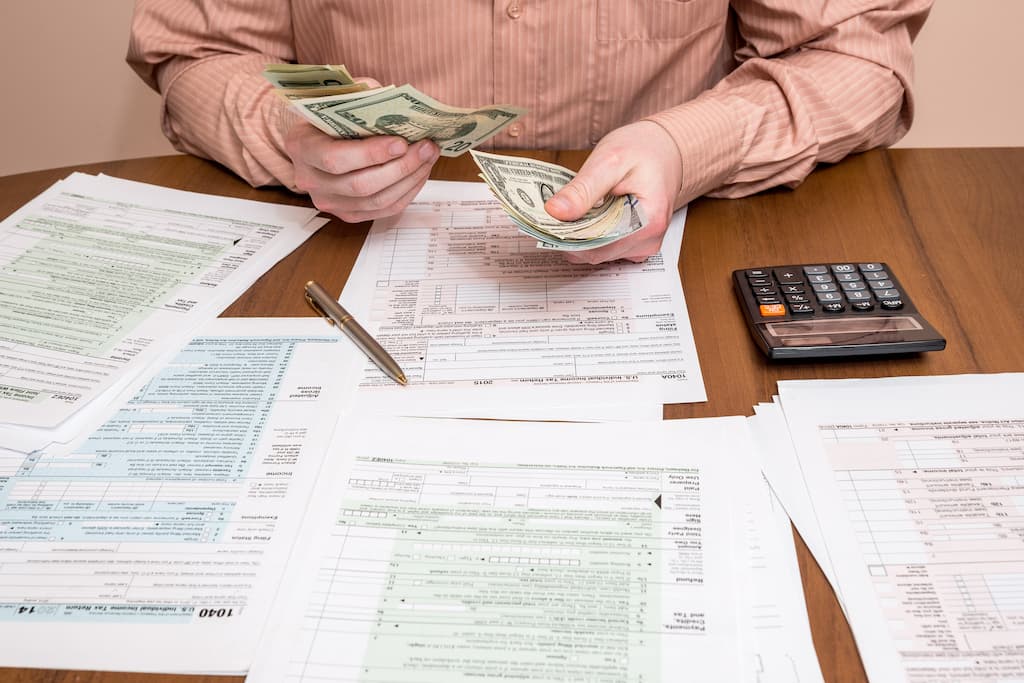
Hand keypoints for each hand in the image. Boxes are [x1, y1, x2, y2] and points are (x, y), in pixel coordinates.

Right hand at [284, 88, 438, 222]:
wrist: (317, 141)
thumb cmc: (329, 116)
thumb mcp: (336, 98)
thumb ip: (360, 95)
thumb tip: (393, 99)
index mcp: (301, 147)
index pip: (335, 159)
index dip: (371, 154)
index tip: (401, 142)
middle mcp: (310, 180)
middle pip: (360, 185)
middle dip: (400, 167)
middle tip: (425, 147)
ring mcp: (329, 202)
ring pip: (377, 201)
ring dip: (409, 179)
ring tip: (429, 157)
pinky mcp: (349, 214)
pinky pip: (384, 210)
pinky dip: (408, 192)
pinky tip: (420, 172)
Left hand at [544, 120, 681, 263]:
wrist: (665, 148)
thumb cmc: (642, 150)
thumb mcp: (609, 160)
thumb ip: (583, 189)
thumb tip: (555, 212)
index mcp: (648, 221)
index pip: (598, 247)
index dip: (568, 237)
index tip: (546, 222)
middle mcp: (649, 240)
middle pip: (596, 253)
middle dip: (571, 237)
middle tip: (554, 212)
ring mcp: (643, 245)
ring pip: (598, 253)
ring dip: (579, 236)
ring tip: (573, 209)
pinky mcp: (635, 243)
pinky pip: (605, 248)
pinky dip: (589, 235)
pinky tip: (585, 216)